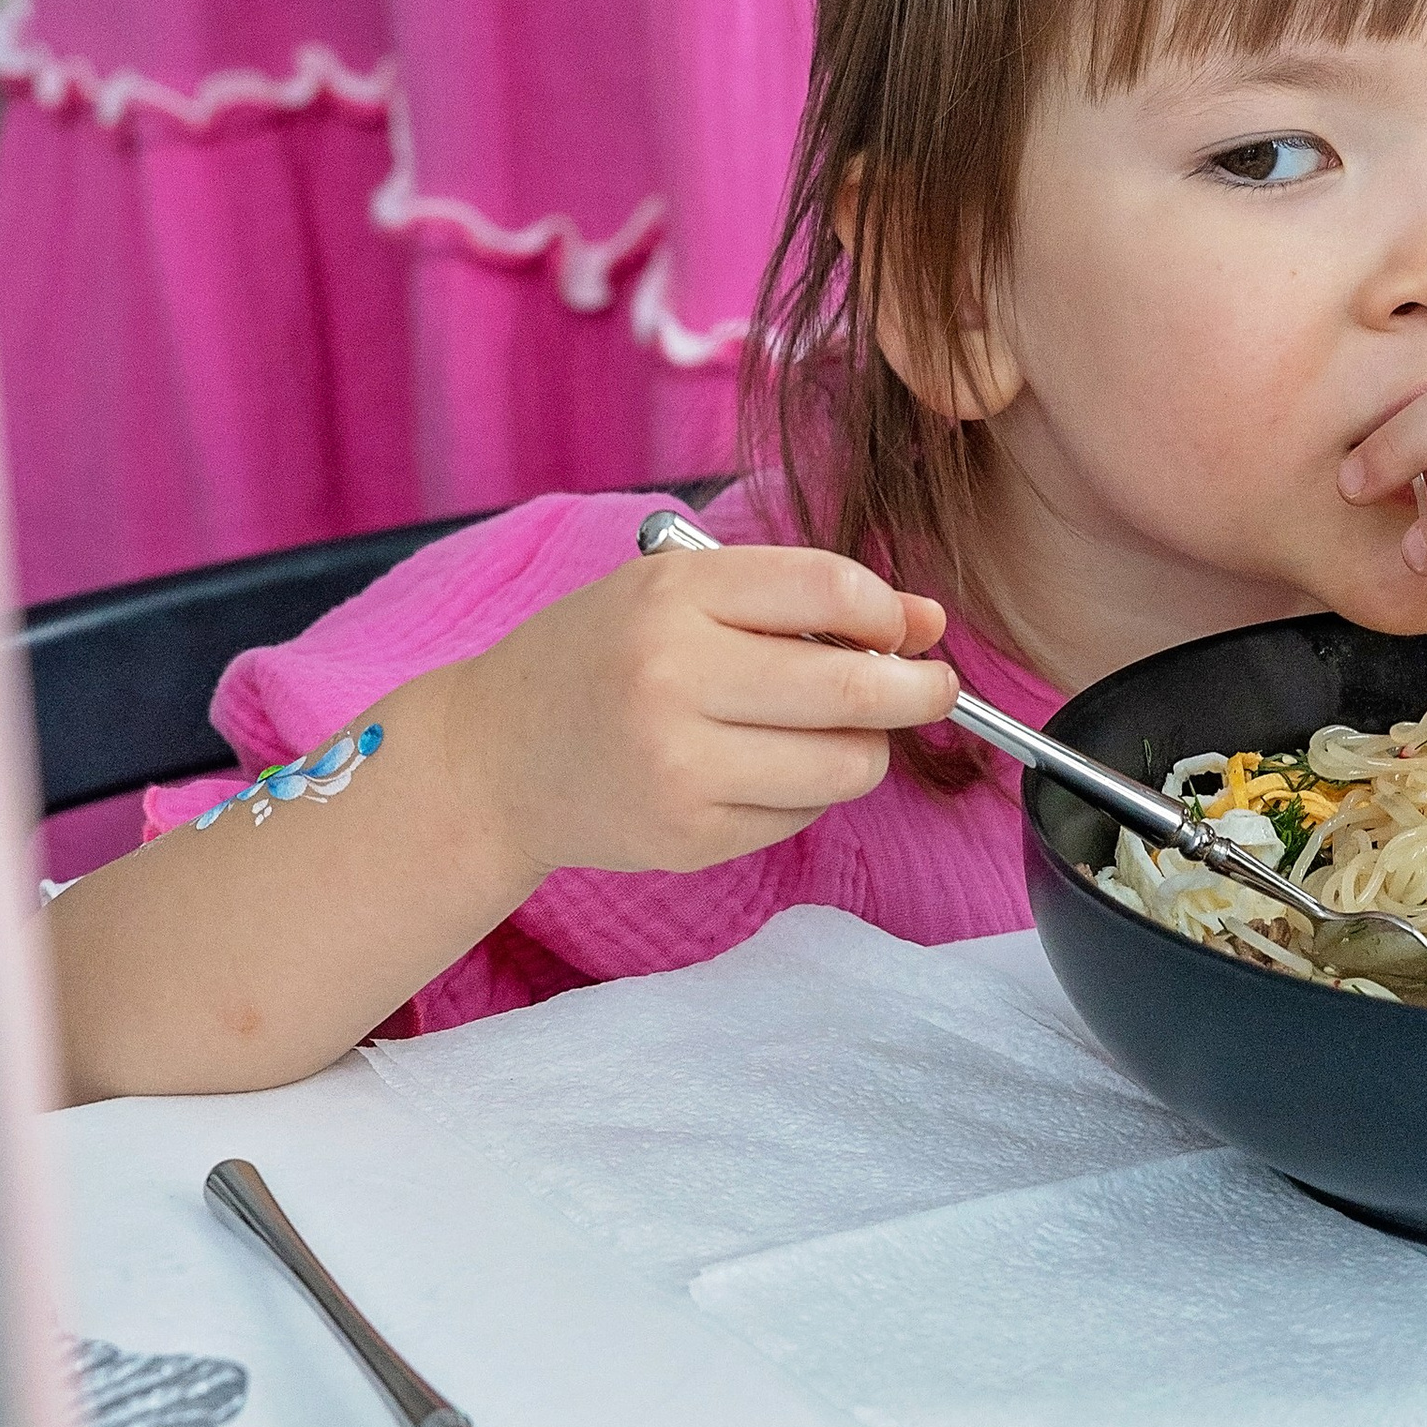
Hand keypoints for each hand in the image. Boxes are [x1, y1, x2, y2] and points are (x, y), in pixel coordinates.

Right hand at [445, 546, 959, 880]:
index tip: (902, 627)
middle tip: (932, 687)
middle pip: (857, 688)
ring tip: (835, 730)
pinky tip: (764, 769)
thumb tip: (927, 623)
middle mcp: (674, 678)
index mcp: (673, 595)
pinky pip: (804, 813)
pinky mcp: (689, 836)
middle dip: (921, 689)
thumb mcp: (680, 595)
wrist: (494, 758)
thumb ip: (800, 599)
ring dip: (867, 748)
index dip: (890, 611)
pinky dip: (809, 791)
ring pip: (848, 764)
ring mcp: (680, 767)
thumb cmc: (598, 658)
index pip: (831, 589)